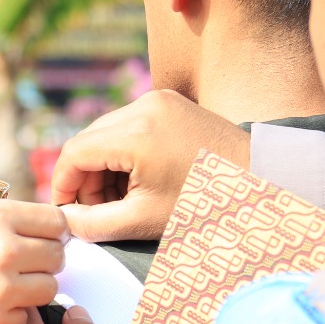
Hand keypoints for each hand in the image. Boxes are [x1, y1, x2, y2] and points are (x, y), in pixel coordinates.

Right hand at [0, 199, 67, 323]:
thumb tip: (45, 229)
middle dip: (41, 264)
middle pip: (57, 256)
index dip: (51, 235)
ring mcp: (2, 288)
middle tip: (14, 271)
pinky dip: (9, 318)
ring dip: (29, 292)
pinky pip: (24, 319)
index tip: (39, 244)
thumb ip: (1, 222)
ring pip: (48, 289)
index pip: (56, 222)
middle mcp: (4, 248)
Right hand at [52, 90, 248, 241]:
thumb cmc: (207, 204)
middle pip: (89, 140)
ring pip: (106, 132)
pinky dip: (123, 153)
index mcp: (137, 133)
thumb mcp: (144, 220)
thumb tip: (65, 221)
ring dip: (103, 166)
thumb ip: (96, 223)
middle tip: (97, 211)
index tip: (66, 211)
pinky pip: (129, 125)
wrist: (261, 180)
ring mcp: (158, 100)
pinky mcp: (169, 102)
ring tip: (121, 199)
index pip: (74, 152)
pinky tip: (138, 179)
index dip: (63, 184)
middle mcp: (143, 106)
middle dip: (85, 178)